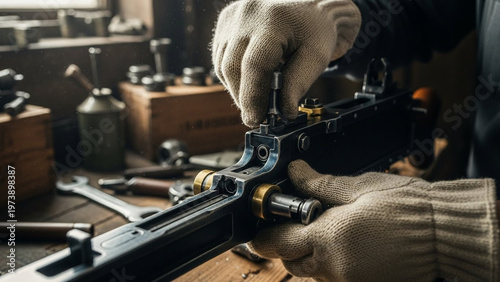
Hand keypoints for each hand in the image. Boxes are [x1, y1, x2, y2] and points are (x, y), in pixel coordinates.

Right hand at [212, 0, 360, 126]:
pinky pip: (221, 56)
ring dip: (237, 88)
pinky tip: (248, 81)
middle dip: (243, 97)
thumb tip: (284, 112)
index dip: (253, 96)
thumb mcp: (316, 57)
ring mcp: (234, 16)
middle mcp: (248, 14)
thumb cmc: (315, 29)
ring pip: (223, 64)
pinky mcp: (226, 21)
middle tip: (257, 116)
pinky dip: (232, 75)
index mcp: (274, 20)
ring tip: (255, 100)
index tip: (255, 119)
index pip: (255, 64)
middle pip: (233, 67)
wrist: (310, 6)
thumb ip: (298, 83)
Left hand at [249, 160, 498, 280]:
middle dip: (286, 247)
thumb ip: (320, 184)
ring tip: (324, 231)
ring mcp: (349, 280)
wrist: (444, 233)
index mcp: (329, 238)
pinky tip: (346, 243)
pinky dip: (331, 263)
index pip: (279, 243)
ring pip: (313, 272)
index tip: (258, 232)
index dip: (263, 236)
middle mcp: (335, 266)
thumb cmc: (407, 207)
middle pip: (292, 263)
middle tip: (292, 226)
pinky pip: (335, 277)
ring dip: (309, 255)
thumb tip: (296, 172)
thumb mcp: (358, 187)